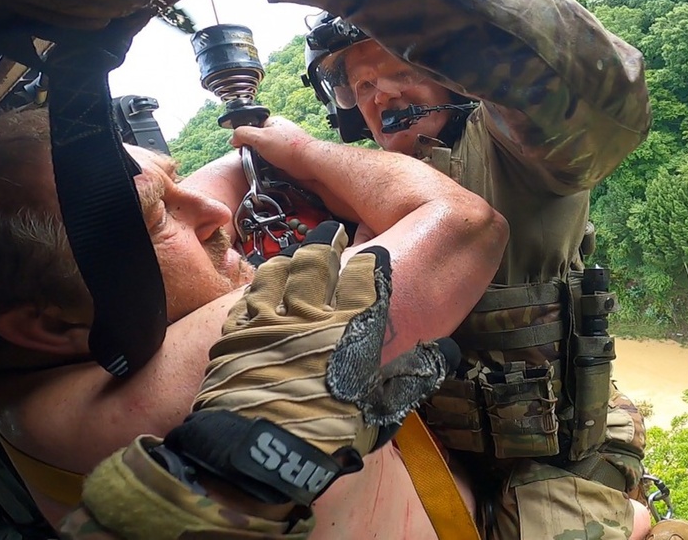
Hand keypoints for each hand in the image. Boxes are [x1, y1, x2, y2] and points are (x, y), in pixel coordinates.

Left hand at [180, 221, 458, 502]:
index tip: (374, 254)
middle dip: (327, 243)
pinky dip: (259, 285)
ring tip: (297, 255)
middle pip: (317, 261)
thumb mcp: (385, 408)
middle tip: (332, 234)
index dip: (370, 261)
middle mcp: (311, 313)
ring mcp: (270, 320)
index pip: (363, 276)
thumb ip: (416, 373)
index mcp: (350, 328)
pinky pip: (248, 296)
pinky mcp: (236, 334)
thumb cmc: (333, 433)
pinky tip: (263, 284)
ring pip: (279, 271)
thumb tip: (450, 350)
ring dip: (291, 259)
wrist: (267, 454)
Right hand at [231, 116, 320, 181]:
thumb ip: (242, 134)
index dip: (244, 138)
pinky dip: (273, 168)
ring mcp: (285, 146)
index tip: (242, 148)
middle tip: (254, 159)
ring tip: (265, 166)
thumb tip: (234, 138)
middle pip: (259, 142)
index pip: (252, 127)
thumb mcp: (259, 138)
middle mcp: (280, 133)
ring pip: (267, 154)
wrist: (310, 163)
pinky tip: (274, 171)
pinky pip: (276, 164)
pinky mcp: (290, 158)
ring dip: (263, 162)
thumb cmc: (290, 148)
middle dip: (254, 152)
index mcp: (273, 122)